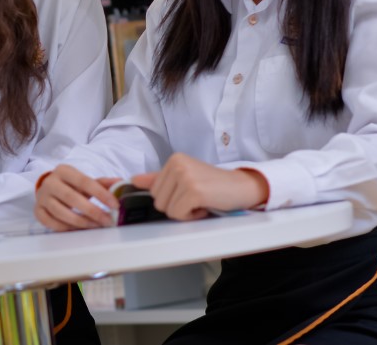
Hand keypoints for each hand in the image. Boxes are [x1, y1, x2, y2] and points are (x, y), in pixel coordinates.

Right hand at [34, 165, 119, 230]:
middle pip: (71, 198)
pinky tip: (80, 229)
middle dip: (92, 211)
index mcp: (63, 171)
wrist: (48, 189)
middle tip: (108, 220)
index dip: (101, 194)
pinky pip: (53, 224)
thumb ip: (102, 183)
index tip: (115, 205)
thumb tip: (121, 183)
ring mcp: (42, 197)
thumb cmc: (70, 185)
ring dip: (81, 222)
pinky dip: (68, 228)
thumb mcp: (85, 181)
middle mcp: (50, 182)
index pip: (85, 182)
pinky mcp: (38, 211)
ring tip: (96, 226)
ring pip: (61, 213)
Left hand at [131, 154, 268, 220]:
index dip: (171, 198)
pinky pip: (178, 214)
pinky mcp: (194, 191)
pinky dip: (191, 216)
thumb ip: (159, 179)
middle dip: (176, 206)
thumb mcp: (185, 178)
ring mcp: (185, 177)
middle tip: (196, 198)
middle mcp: (177, 165)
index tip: (189, 192)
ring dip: (184, 212)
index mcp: (173, 160)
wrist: (241, 187)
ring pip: (167, 210)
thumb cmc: (213, 185)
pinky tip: (204, 206)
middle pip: (158, 201)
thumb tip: (134, 180)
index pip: (154, 191)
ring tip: (201, 201)